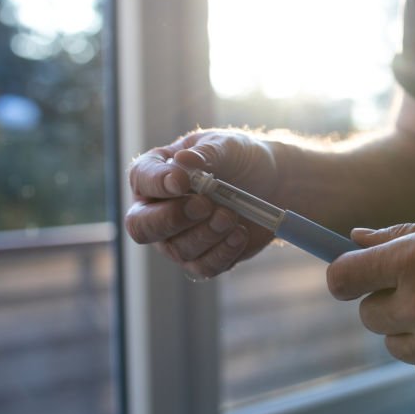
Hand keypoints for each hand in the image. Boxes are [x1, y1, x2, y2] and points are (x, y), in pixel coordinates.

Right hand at [125, 129, 279, 277]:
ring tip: (231, 214)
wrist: (273, 182)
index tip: (183, 181)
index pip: (141, 180)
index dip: (157, 183)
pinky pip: (203, 267)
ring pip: (178, 249)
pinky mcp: (202, 258)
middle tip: (204, 205)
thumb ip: (205, 153)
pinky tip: (239, 234)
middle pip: (142, 227)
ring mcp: (177, 239)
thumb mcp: (226, 146)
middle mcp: (157, 210)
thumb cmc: (240, 159)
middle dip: (172, 218)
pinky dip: (223, 252)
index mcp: (155, 174)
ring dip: (207, 233)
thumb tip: (182, 160)